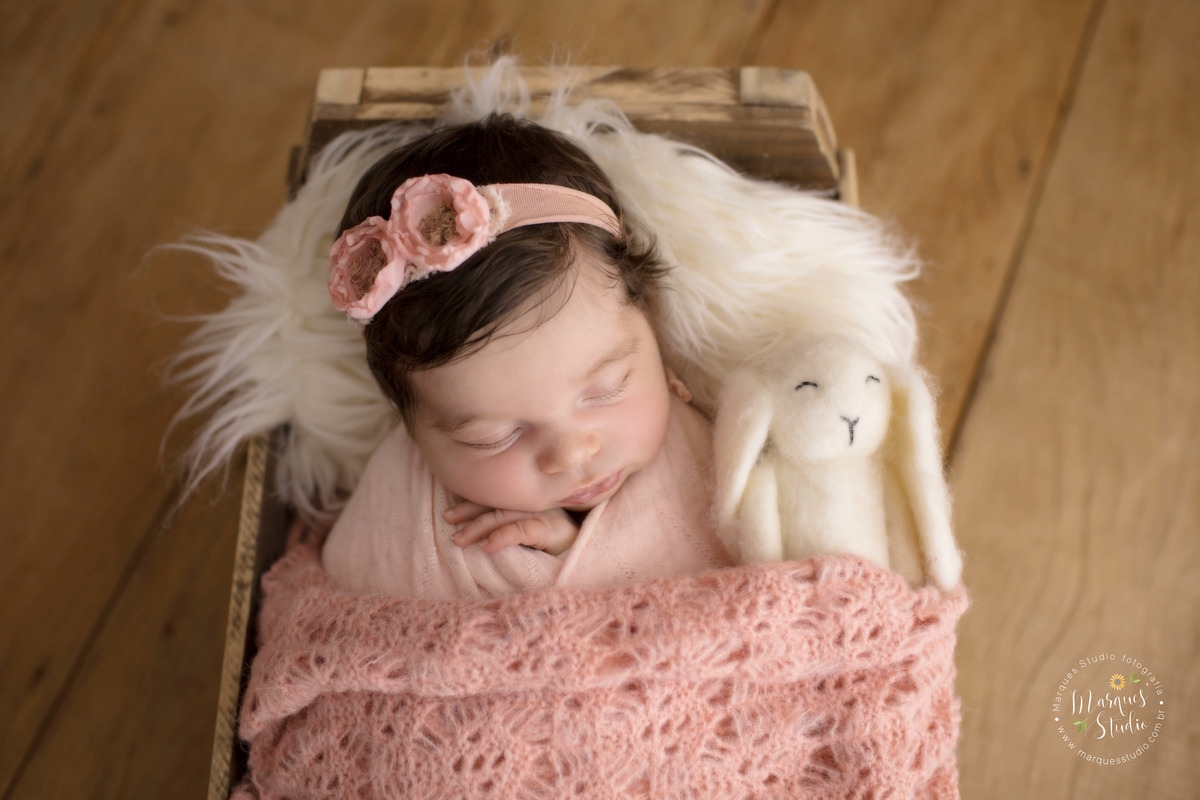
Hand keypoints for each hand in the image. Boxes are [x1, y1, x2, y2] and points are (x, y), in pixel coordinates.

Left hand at [444, 502, 579, 555]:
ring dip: (478, 527)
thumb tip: (476, 532)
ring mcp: (543, 512)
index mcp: (527, 498)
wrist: (589, 550)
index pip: (495, 495)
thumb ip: (510, 521)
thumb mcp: (531, 526)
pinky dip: (502, 536)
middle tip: (447, 520)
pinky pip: (522, 529)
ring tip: (459, 539)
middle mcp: (533, 500)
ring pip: (504, 514)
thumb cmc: (558, 540)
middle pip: (495, 501)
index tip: (449, 512)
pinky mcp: (551, 529)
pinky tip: (487, 546)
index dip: (471, 501)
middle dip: (468, 510)